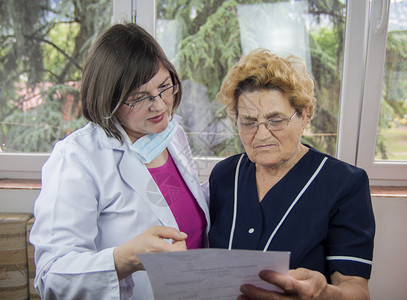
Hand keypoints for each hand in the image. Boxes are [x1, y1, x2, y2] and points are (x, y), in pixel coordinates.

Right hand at [114, 225, 186, 279]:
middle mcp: (164, 260)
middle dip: (180, 246)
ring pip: (180, 260)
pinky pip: (174, 264)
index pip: (182, 248)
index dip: (180, 241)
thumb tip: (184, 236)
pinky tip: (166, 254)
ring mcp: (164, 267)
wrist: (130, 256)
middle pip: (183, 255)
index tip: (174, 238)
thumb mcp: (154, 231)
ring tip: (168, 248)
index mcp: (161, 249)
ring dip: (177, 252)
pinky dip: (174, 258)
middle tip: (172, 242)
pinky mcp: (164, 271)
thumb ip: (170, 232)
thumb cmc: (141, 242)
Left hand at [238, 268, 368, 299]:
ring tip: (240, 297)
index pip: (288, 284)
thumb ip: (292, 274)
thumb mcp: (308, 274)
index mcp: (305, 290)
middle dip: (257, 294)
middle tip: (243, 286)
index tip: (260, 272)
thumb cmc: (314, 284)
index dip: (274, 278)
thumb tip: (274, 272)